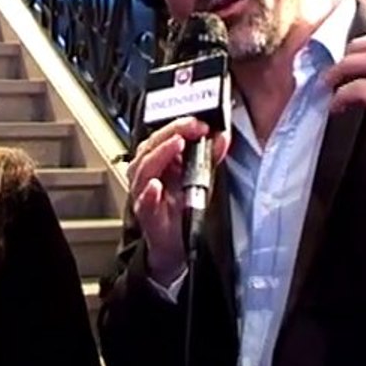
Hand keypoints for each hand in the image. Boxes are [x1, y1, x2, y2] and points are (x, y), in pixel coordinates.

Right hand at [127, 117, 230, 283]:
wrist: (175, 243)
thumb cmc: (181, 209)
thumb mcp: (200, 179)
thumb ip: (209, 156)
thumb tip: (221, 136)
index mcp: (158, 160)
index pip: (164, 135)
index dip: (180, 125)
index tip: (199, 122)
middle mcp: (147, 173)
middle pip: (151, 146)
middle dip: (171, 133)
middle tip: (191, 128)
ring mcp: (144, 192)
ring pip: (144, 168)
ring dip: (160, 154)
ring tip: (176, 144)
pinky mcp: (146, 214)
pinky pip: (144, 202)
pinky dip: (148, 193)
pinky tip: (155, 186)